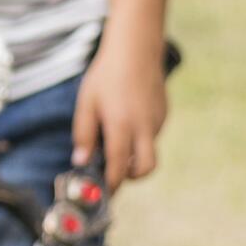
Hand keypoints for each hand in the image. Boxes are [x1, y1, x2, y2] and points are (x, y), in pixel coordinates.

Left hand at [72, 40, 168, 191]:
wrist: (136, 50)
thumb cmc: (105, 76)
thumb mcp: (86, 104)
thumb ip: (83, 135)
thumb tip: (81, 161)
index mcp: (122, 126)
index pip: (117, 166)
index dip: (110, 184)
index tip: (103, 194)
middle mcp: (145, 128)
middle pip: (146, 169)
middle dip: (130, 177)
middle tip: (112, 173)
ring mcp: (158, 122)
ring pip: (148, 150)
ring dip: (131, 154)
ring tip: (112, 133)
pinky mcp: (164, 114)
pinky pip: (151, 134)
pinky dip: (138, 137)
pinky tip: (125, 116)